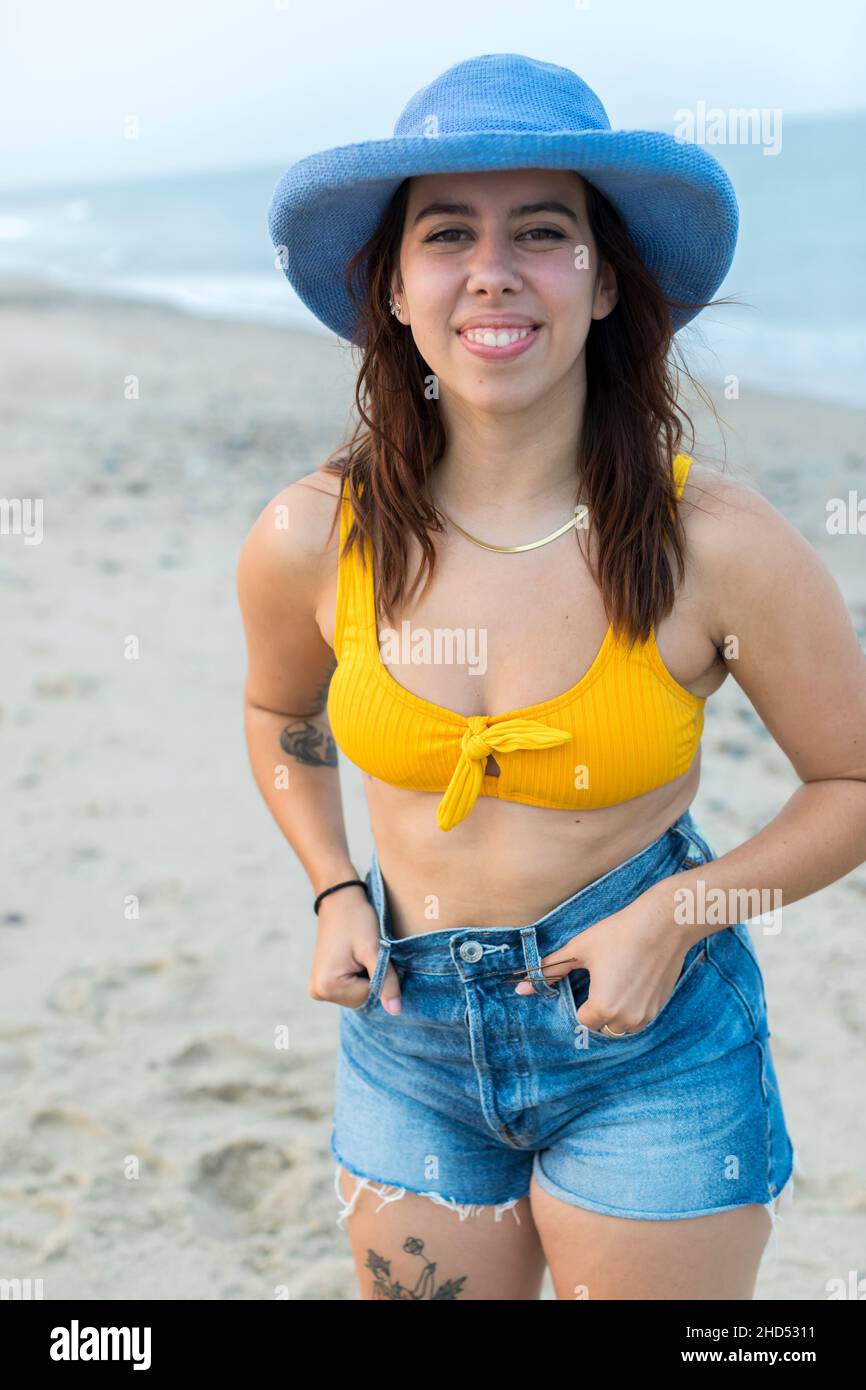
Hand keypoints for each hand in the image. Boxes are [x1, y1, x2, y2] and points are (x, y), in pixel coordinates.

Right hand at [309, 885, 401, 1013]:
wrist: (339, 899)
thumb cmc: (356, 919)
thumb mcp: (374, 949)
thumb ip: (386, 981)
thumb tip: (396, 1011)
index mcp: (328, 986)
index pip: (370, 997)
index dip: (381, 977)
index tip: (374, 954)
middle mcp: (319, 992)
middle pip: (363, 999)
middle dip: (373, 978)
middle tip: (368, 953)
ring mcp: (319, 988)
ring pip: (358, 994)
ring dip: (367, 977)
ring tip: (360, 954)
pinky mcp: (323, 982)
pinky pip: (351, 988)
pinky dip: (360, 975)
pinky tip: (355, 958)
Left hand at [514, 883, 688, 1034]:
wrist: (665, 923)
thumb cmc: (619, 933)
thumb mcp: (579, 949)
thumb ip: (551, 970)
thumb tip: (522, 987)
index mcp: (603, 1007)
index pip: (581, 1022)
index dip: (577, 1006)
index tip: (581, 988)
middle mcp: (626, 1019)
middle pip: (601, 1027)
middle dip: (595, 1011)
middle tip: (597, 983)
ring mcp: (646, 1015)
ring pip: (621, 1026)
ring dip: (614, 1013)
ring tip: (614, 982)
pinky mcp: (660, 1007)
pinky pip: (638, 1018)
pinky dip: (630, 1008)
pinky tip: (629, 982)